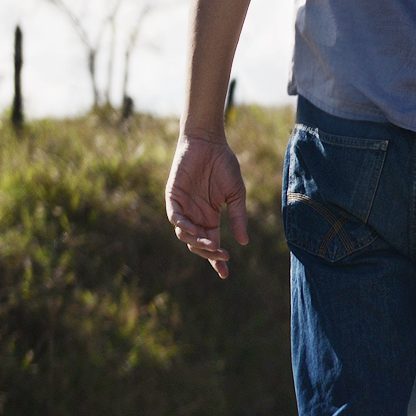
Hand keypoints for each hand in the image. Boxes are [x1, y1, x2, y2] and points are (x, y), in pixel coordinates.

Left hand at [166, 134, 248, 278]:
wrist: (209, 142)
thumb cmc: (224, 165)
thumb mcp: (236, 194)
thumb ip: (238, 217)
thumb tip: (242, 242)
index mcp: (210, 217)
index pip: (211, 244)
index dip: (217, 260)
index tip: (225, 273)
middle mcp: (195, 215)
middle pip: (197, 244)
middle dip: (209, 253)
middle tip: (222, 255)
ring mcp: (183, 206)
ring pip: (184, 234)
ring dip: (196, 241)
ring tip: (209, 243)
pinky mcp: (173, 195)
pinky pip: (174, 215)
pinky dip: (182, 225)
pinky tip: (193, 230)